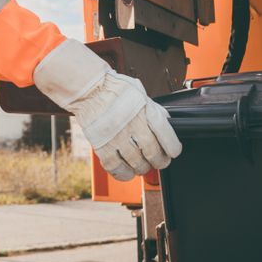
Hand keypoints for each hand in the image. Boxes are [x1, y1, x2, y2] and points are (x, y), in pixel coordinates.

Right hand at [33, 39, 180, 180]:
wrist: (88, 89)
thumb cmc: (114, 89)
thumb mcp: (140, 93)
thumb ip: (153, 110)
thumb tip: (166, 123)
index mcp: (145, 111)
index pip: (167, 137)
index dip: (173, 148)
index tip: (172, 152)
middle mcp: (133, 125)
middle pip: (153, 153)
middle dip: (160, 161)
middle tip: (159, 161)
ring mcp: (116, 136)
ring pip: (136, 163)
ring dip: (142, 168)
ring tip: (141, 165)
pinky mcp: (101, 145)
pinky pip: (115, 167)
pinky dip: (123, 173)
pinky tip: (126, 171)